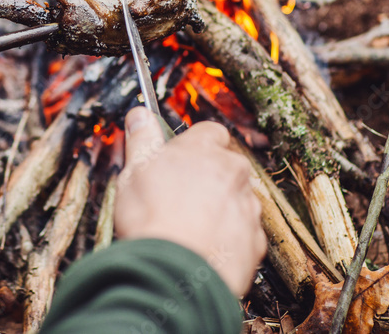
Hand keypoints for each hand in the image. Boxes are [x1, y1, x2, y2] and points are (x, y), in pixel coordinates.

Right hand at [114, 107, 265, 296]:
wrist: (175, 273)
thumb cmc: (152, 219)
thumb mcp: (134, 171)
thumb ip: (142, 139)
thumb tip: (140, 115)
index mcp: (204, 150)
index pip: (210, 132)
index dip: (194, 146)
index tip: (179, 159)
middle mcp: (233, 173)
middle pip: (226, 166)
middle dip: (208, 178)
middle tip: (178, 198)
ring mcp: (248, 207)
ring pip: (236, 199)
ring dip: (219, 208)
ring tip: (189, 228)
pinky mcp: (255, 240)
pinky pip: (243, 232)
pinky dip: (228, 238)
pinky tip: (204, 247)